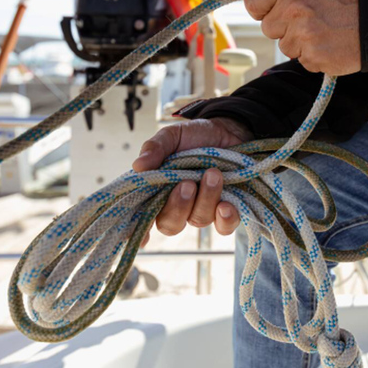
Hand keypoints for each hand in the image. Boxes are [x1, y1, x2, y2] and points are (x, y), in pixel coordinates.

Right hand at [132, 117, 253, 242]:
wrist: (229, 130)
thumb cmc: (196, 136)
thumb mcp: (173, 135)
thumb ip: (156, 147)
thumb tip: (138, 166)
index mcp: (158, 190)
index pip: (144, 218)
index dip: (141, 233)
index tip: (144, 237)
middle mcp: (179, 205)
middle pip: (171, 224)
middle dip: (178, 207)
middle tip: (187, 183)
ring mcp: (203, 208)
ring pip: (199, 220)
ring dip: (205, 199)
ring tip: (213, 173)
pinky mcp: (227, 210)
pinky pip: (224, 226)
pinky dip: (225, 219)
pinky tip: (226, 205)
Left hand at [244, 0, 360, 74]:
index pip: (253, 0)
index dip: (261, 6)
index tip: (271, 9)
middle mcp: (293, 10)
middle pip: (268, 27)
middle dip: (284, 25)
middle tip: (311, 18)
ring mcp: (302, 36)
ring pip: (285, 46)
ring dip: (300, 42)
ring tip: (325, 30)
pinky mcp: (313, 57)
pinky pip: (302, 60)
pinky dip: (314, 55)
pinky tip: (330, 43)